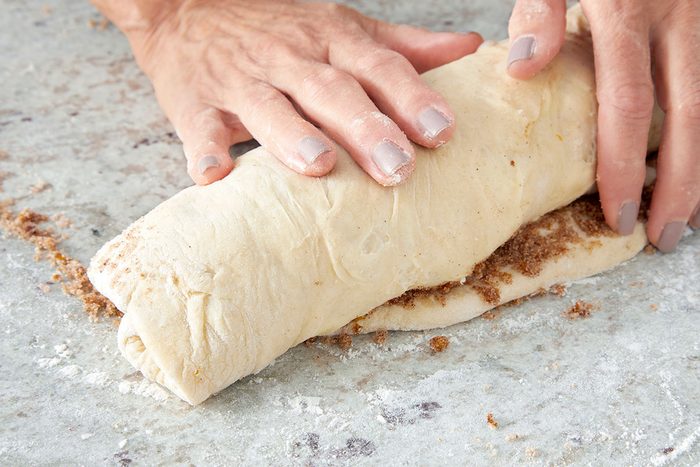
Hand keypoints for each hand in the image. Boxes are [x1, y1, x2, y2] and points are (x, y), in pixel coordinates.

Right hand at [94, 0, 481, 186]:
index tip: (443, 132)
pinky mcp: (193, 101)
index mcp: (330, 39)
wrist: (187, 9)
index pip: (379, 66)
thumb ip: (400, 45)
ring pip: (268, 106)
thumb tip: (467, 47)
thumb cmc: (277, 28)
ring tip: (320, 165)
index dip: (411, 97)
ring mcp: (240, 79)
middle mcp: (289, 57)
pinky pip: (199, 126)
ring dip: (292, 135)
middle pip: (331, 90)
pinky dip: (204, 148)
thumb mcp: (340, 26)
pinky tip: (216, 174)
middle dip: (365, 127)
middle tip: (398, 168)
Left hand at [505, 0, 699, 251]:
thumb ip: (541, 11)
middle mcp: (680, 20)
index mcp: (630, 13)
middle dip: (681, 186)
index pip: (627, 110)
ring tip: (688, 214)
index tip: (617, 215)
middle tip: (663, 237)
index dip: (624, 168)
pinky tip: (695, 159)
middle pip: (688, 119)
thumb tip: (522, 69)